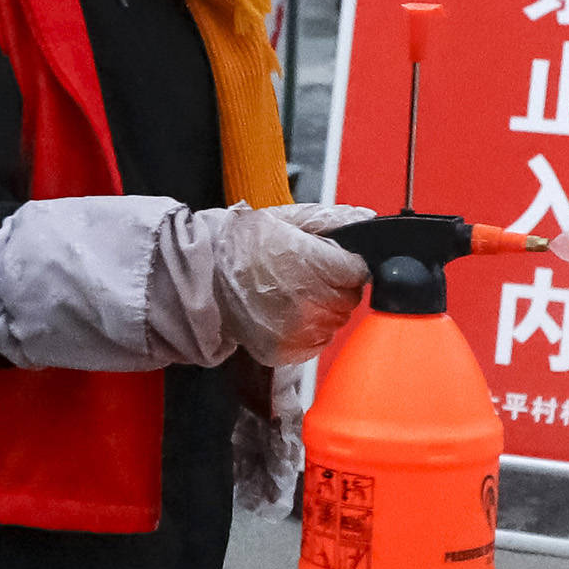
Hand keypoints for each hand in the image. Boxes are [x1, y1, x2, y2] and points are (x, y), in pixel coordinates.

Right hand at [215, 200, 376, 363]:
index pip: (356, 271)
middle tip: (312, 275)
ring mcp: (294, 329)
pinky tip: (293, 313)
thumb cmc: (240, 246)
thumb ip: (330, 219)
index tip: (334, 261)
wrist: (204, 277)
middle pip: (349, 298)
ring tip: (299, 293)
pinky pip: (318, 344)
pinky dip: (312, 331)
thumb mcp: (285, 219)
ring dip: (326, 308)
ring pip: (336, 322)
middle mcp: (304, 299)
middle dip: (338, 285)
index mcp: (307, 261)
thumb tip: (364, 220)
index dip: (347, 264)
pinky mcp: (284, 349)